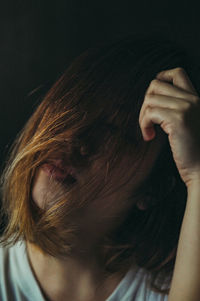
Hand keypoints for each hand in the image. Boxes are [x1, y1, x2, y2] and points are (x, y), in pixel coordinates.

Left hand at [139, 67, 199, 187]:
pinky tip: (149, 136)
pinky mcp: (178, 120)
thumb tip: (151, 100)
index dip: (160, 80)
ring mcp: (186, 108)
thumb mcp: (187, 122)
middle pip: (155, 85)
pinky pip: (149, 113)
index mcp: (196, 99)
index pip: (176, 73)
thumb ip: (176, 108)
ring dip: (143, 116)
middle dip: (145, 103)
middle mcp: (193, 100)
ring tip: (149, 130)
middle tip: (148, 121)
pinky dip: (144, 125)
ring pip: (149, 99)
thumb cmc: (192, 150)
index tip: (153, 99)